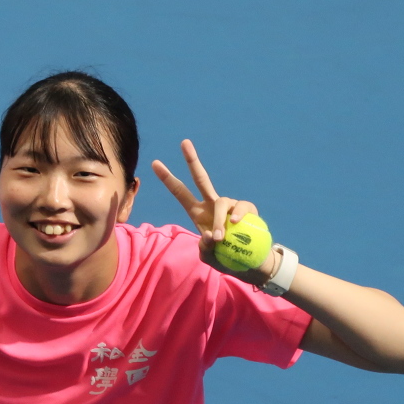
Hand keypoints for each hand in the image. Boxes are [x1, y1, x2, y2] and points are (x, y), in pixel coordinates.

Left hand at [152, 139, 269, 277]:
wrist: (249, 261)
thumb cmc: (224, 257)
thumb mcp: (209, 257)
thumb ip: (205, 249)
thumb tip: (210, 235)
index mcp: (197, 212)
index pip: (180, 192)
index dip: (168, 179)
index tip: (154, 163)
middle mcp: (211, 204)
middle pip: (201, 178)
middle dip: (192, 160)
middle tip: (184, 142)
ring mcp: (229, 205)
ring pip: (220, 202)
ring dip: (219, 220)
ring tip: (220, 238)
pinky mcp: (247, 209)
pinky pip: (241, 207)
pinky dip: (238, 215)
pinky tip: (235, 224)